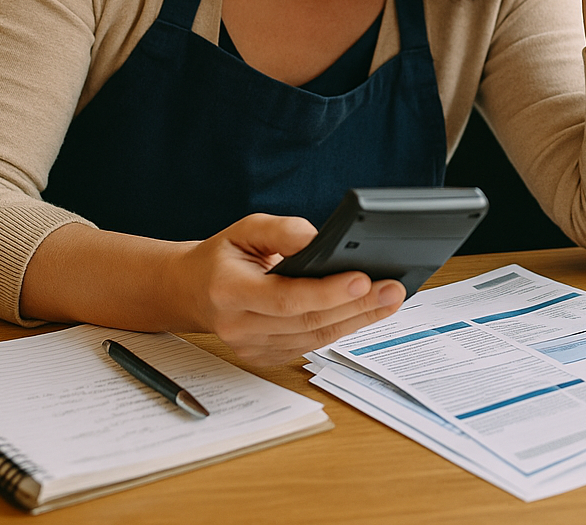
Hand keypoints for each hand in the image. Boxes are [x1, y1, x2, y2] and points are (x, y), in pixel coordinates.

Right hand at [177, 213, 405, 365]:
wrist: (192, 291)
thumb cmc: (224, 256)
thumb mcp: (246, 228)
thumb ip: (282, 231)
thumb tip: (320, 242)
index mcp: (229, 290)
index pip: (285, 298)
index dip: (327, 292)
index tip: (363, 278)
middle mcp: (238, 326)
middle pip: (307, 322)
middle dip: (357, 305)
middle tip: (393, 289)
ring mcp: (251, 348)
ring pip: (314, 338)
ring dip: (357, 319)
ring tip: (390, 299)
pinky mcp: (265, 357)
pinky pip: (310, 346)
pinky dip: (341, 329)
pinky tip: (365, 312)